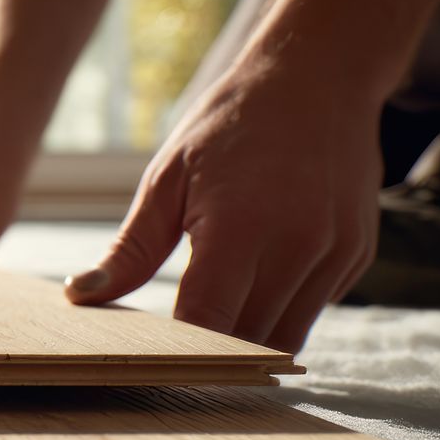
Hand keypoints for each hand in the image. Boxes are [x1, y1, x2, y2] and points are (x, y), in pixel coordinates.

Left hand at [63, 57, 381, 352]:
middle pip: (249, 343)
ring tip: (209, 323)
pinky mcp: (358, 258)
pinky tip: (255, 282)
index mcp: (243, 229)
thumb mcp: (168, 177)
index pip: (208, 325)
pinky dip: (279, 310)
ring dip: (247, 341)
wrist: (319, 77)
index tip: (144, 363)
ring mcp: (337, 256)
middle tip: (170, 353)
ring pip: (286, 337)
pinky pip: (311, 309)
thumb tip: (81, 297)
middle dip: (209, 355)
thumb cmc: (231, 123)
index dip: (177, 355)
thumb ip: (131, 249)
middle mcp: (299, 249)